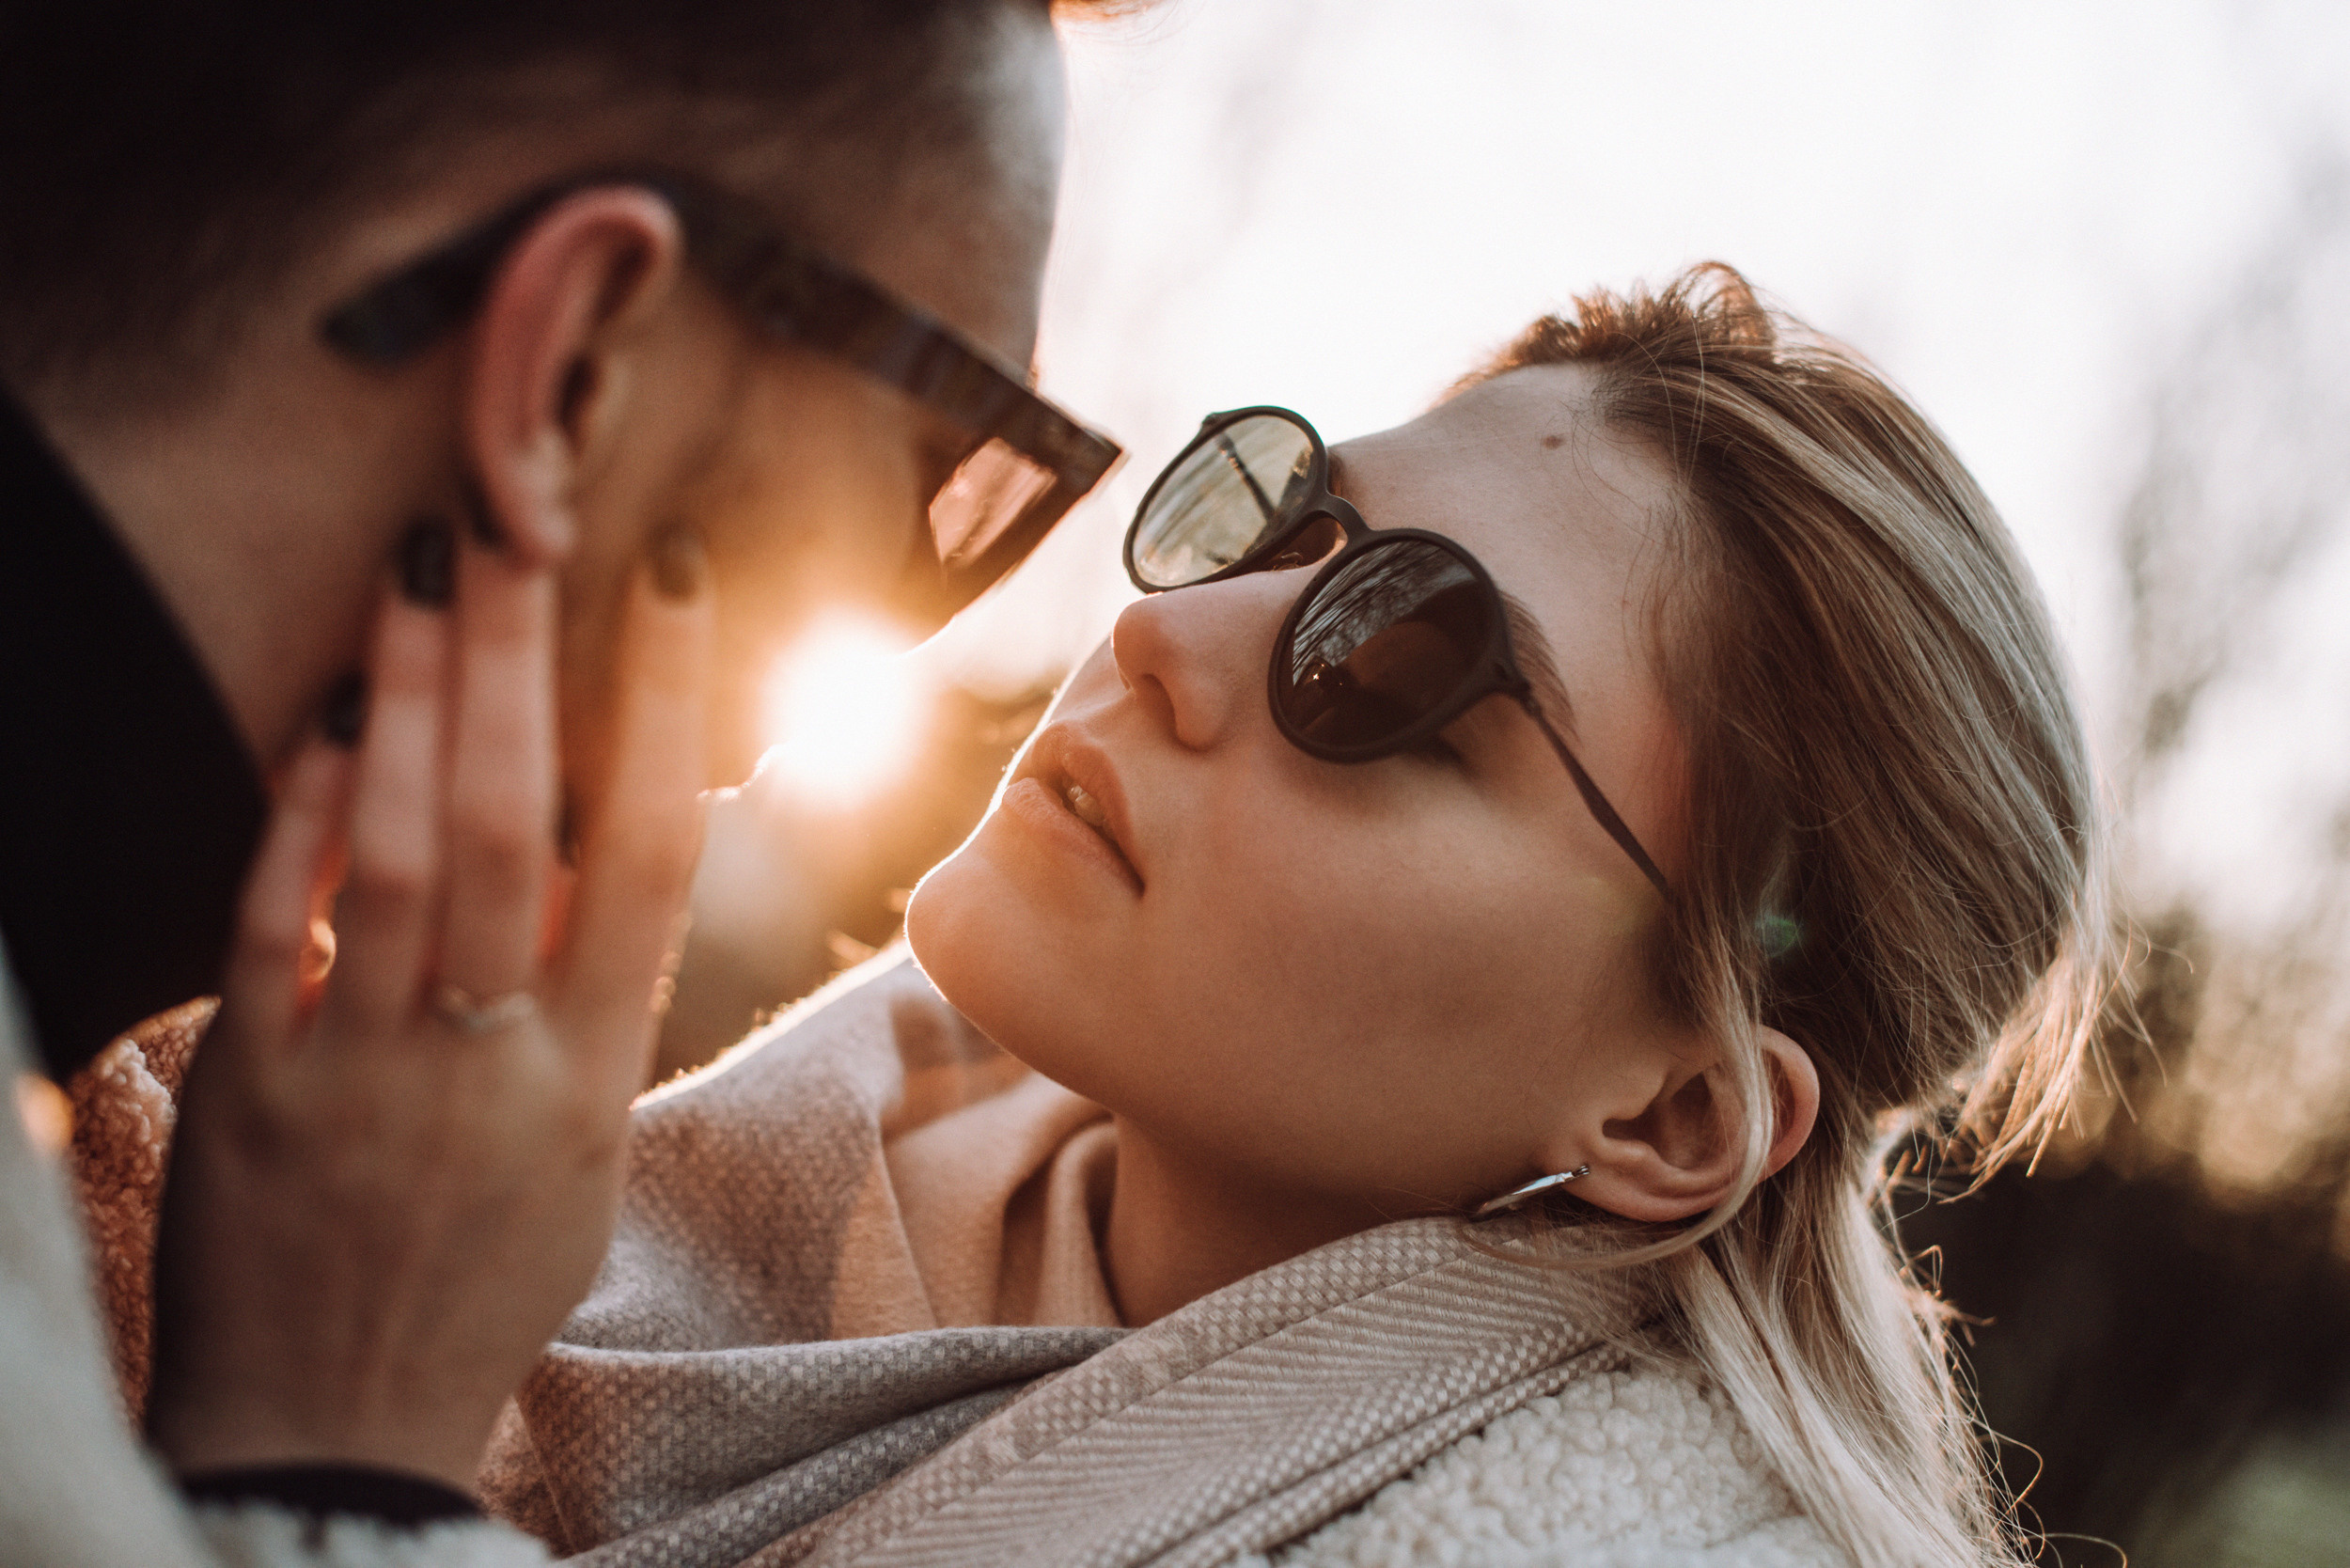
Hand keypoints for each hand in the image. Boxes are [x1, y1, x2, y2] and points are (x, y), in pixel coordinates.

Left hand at [146, 525, 712, 1490]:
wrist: (343, 1423)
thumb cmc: (482, 1275)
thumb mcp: (586, 1150)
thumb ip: (593, 999)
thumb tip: (595, 838)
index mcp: (595, 1074)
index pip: (656, 859)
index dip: (665, 707)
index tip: (665, 579)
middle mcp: (494, 1060)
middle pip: (523, 829)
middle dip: (520, 660)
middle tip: (514, 518)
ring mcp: (368, 1070)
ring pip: (400, 858)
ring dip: (413, 705)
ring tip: (417, 575)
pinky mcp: (251, 1086)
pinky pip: (272, 929)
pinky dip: (299, 817)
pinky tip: (323, 718)